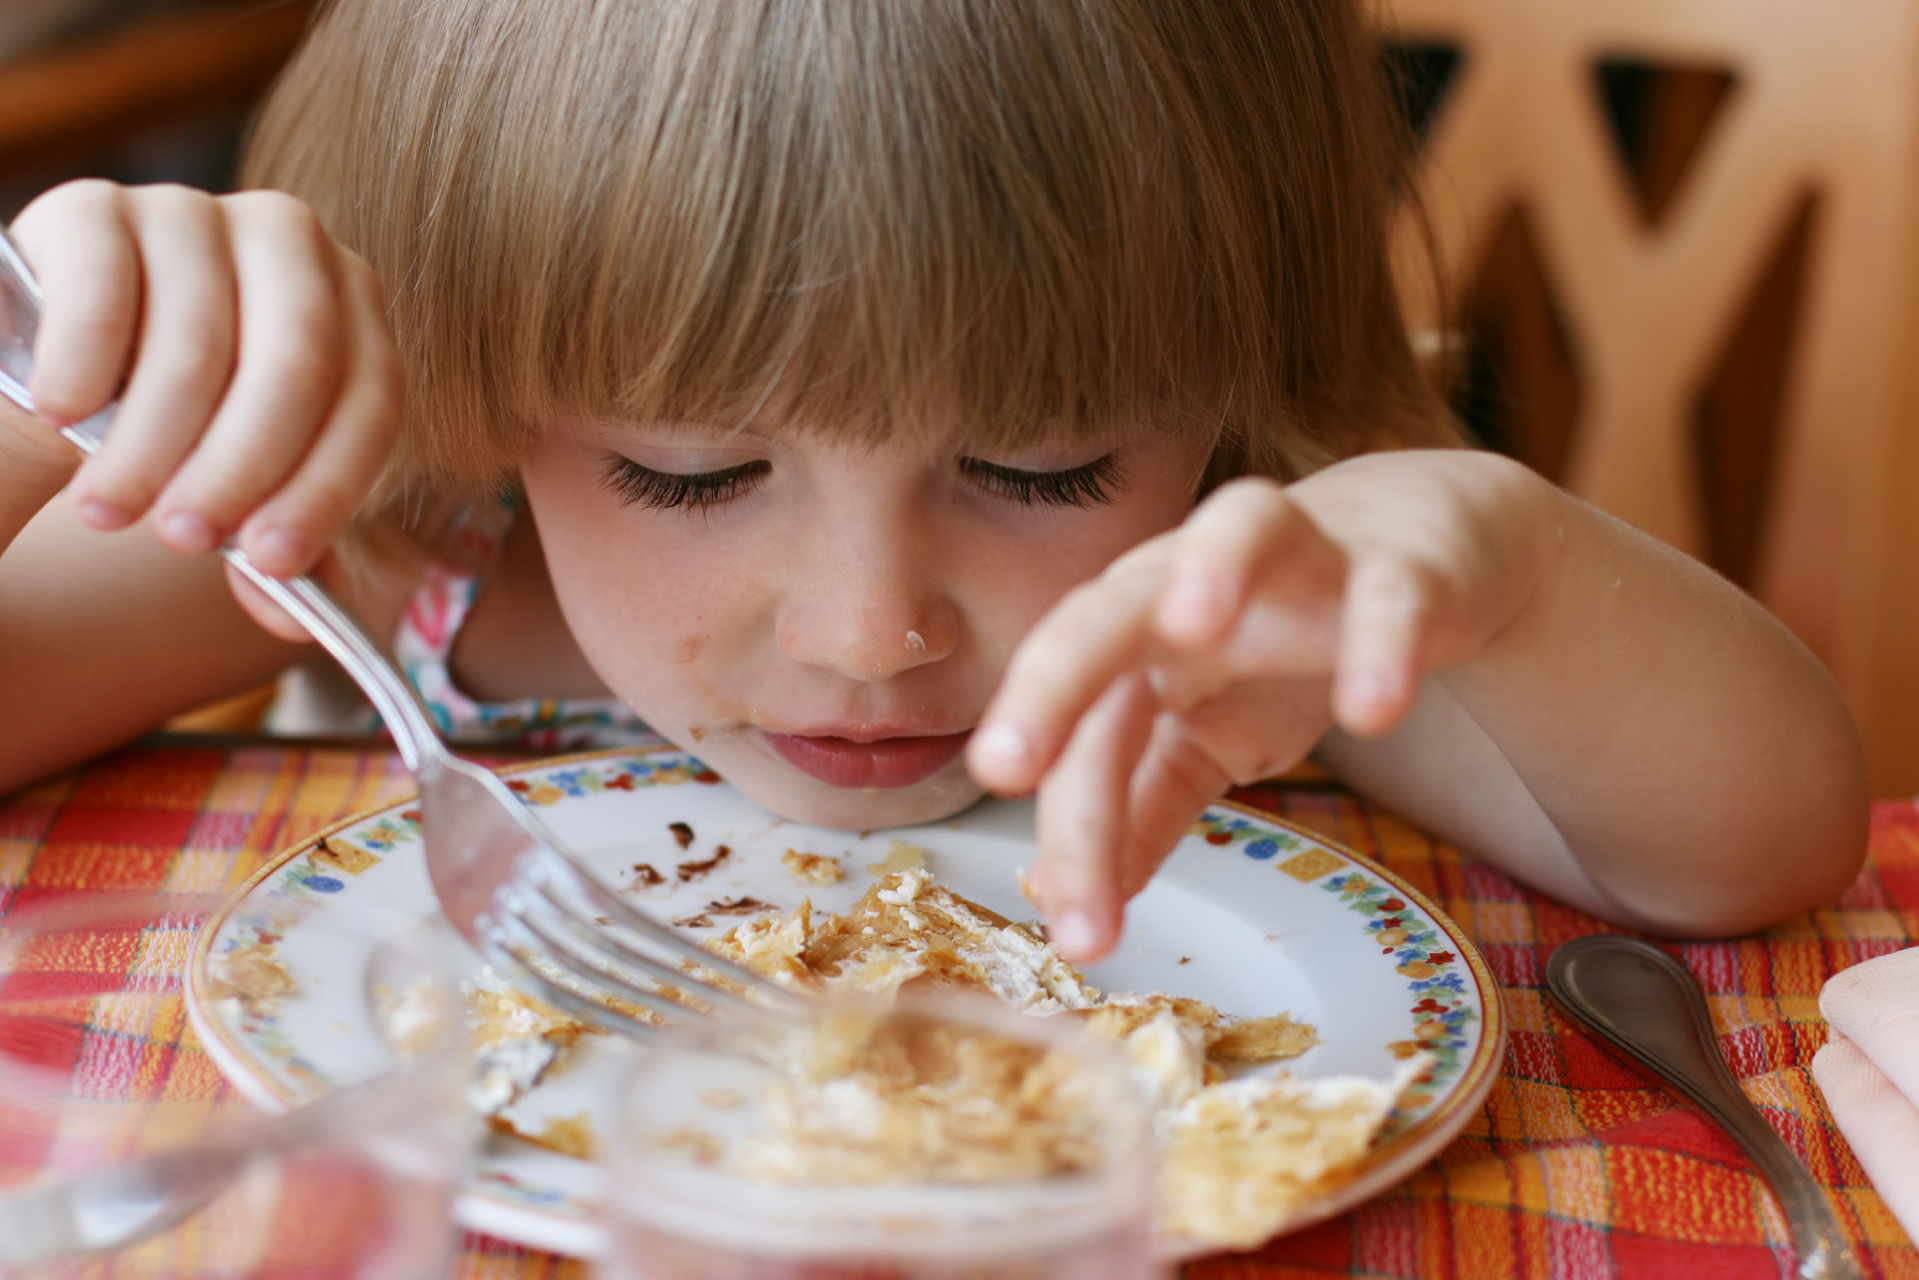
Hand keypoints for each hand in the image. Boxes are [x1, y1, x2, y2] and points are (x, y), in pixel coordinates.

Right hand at [3, 181, 402, 596]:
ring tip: (109, 511)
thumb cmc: (173, 436)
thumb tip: (290, 617)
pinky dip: (85, 368)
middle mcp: (291, 244)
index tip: (270, 562)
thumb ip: (280, 553)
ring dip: (151, 446)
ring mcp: (194, 213)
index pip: (373, 398)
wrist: (57, 377)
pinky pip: (106, 290)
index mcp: (354, 309)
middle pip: (299, 362)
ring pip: (198, 341)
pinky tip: (62, 415)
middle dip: (242, 467)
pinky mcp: (95, 207)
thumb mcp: (240, 492)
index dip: (326, 487)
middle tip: (185, 540)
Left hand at [966, 449, 1557, 960]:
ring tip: (1191, 630)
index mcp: (1132, 636)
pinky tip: (1372, 709)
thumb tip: (1067, 898)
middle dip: (1048, 686)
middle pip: (1102, 614)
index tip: (1079, 935)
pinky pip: (1385, 596)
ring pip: (1237, 532)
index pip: (1085, 735)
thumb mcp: (1208, 735)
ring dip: (1210, 570)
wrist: (1412, 554)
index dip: (1074, 833)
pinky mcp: (1393, 568)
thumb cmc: (1283, 639)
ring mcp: (1292, 559)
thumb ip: (1143, 805)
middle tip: (1003, 767)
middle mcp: (1188, 581)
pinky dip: (1379, 641)